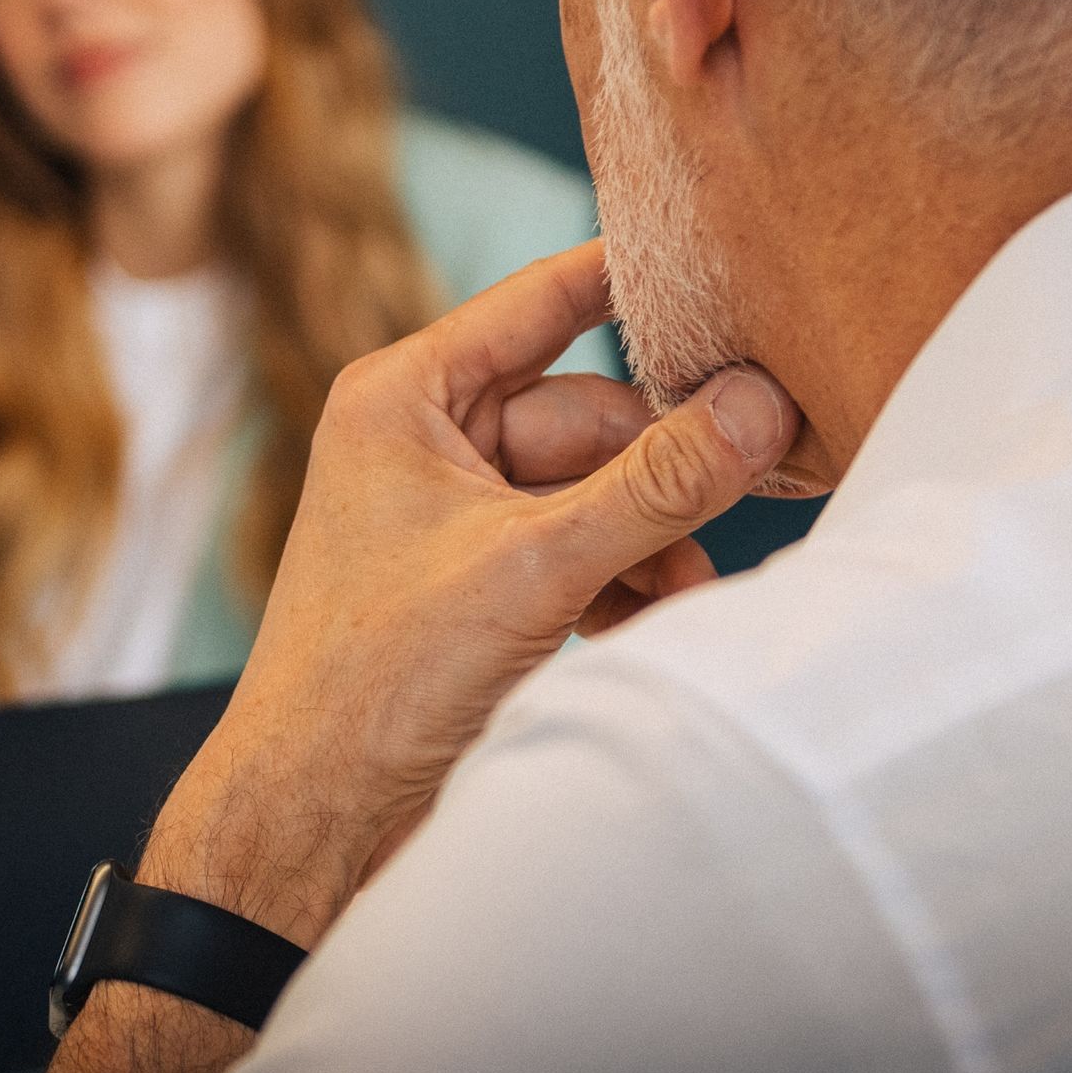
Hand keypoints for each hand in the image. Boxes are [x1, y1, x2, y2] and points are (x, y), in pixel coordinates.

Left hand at [135, 240, 797, 944]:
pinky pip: (576, 550)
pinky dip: (621, 580)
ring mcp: (453, 515)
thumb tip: (759, 404)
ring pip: (591, 491)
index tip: (720, 256)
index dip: (629, 279)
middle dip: (656, 469)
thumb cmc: (375, 677)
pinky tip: (653, 620)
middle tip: (742, 493)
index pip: (540, 301)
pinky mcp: (479, 583)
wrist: (311, 816)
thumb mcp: (533, 566)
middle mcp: (426, 441)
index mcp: (405, 397)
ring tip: (687, 590)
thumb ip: (654, 485)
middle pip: (587, 414)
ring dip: (648, 537)